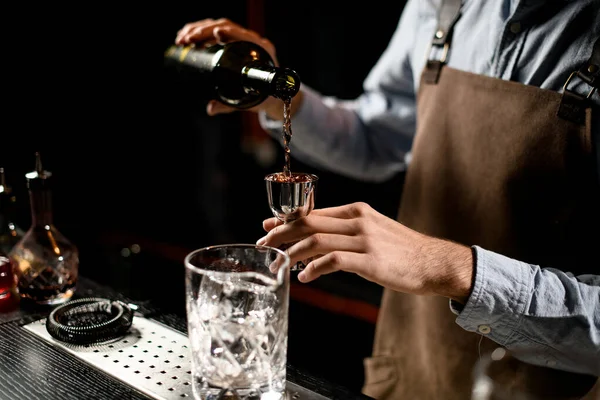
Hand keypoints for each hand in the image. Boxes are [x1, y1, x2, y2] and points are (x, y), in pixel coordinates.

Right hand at [174, 18, 284, 116]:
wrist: (271, 94)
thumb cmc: (263, 97)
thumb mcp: (246, 102)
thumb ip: (227, 105)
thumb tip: (210, 109)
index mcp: (263, 52)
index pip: (245, 36)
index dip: (230, 32)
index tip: (216, 33)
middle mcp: (254, 43)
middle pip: (228, 27)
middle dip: (205, 30)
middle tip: (188, 40)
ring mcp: (244, 39)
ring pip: (220, 26)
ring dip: (199, 29)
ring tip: (182, 39)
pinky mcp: (234, 40)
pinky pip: (217, 30)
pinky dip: (200, 30)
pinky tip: (187, 35)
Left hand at [257, 202, 474, 302]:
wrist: (433, 262)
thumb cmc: (401, 251)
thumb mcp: (372, 232)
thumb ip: (344, 232)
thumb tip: (314, 240)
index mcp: (356, 211)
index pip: (312, 212)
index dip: (286, 220)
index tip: (268, 228)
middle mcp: (357, 221)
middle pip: (308, 222)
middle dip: (280, 234)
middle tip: (263, 246)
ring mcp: (364, 239)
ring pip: (316, 240)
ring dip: (291, 254)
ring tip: (278, 266)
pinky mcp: (371, 260)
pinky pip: (333, 260)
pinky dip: (314, 268)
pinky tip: (305, 277)